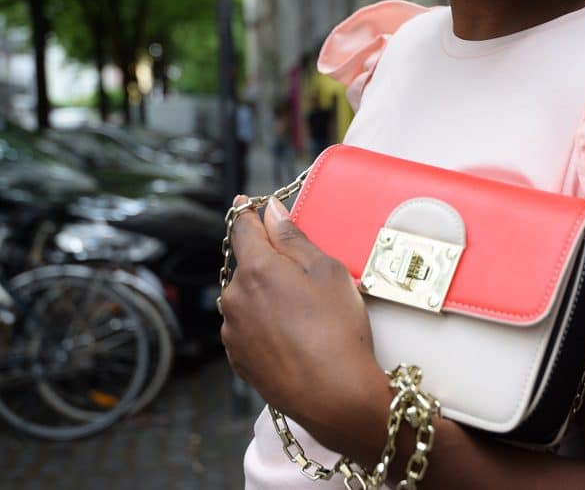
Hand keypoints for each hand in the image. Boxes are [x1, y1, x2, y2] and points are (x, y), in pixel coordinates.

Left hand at [219, 195, 385, 447]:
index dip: (247, 213)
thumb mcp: (327, 271)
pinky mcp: (238, 358)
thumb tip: (271, 212)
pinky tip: (293, 334)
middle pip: (245, 265)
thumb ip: (294, 238)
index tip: (247, 203)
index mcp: (255, 270)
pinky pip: (248, 327)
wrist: (334, 394)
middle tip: (301, 270)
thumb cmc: (337, 329)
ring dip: (264, 294)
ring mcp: (233, 331)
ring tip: (303, 311)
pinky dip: (264, 323)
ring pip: (246, 297)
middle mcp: (234, 298)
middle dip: (266, 260)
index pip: (243, 229)